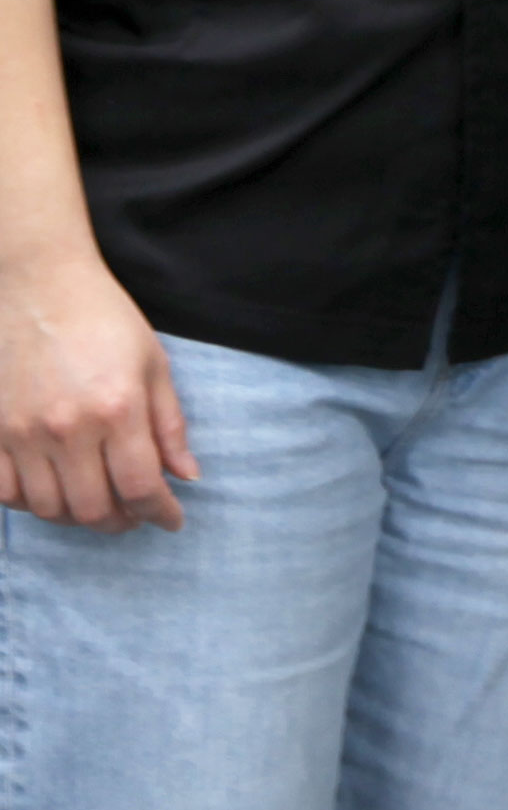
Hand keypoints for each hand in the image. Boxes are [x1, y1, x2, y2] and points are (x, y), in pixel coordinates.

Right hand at [0, 245, 196, 530]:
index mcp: (118, 408)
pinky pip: (6, 494)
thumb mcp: (153, 363)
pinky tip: (53, 491)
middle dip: (121, 522)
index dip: (160, 512)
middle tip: (135, 516)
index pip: (141, 486)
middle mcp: (68, 429)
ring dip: (78, 517)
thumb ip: (169, 424)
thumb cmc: (104, 320)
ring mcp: (22, 434)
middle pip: (93, 508)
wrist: (38, 287)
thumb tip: (186, 476)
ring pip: (49, 509)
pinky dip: (32, 504)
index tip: (172, 520)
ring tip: (98, 504)